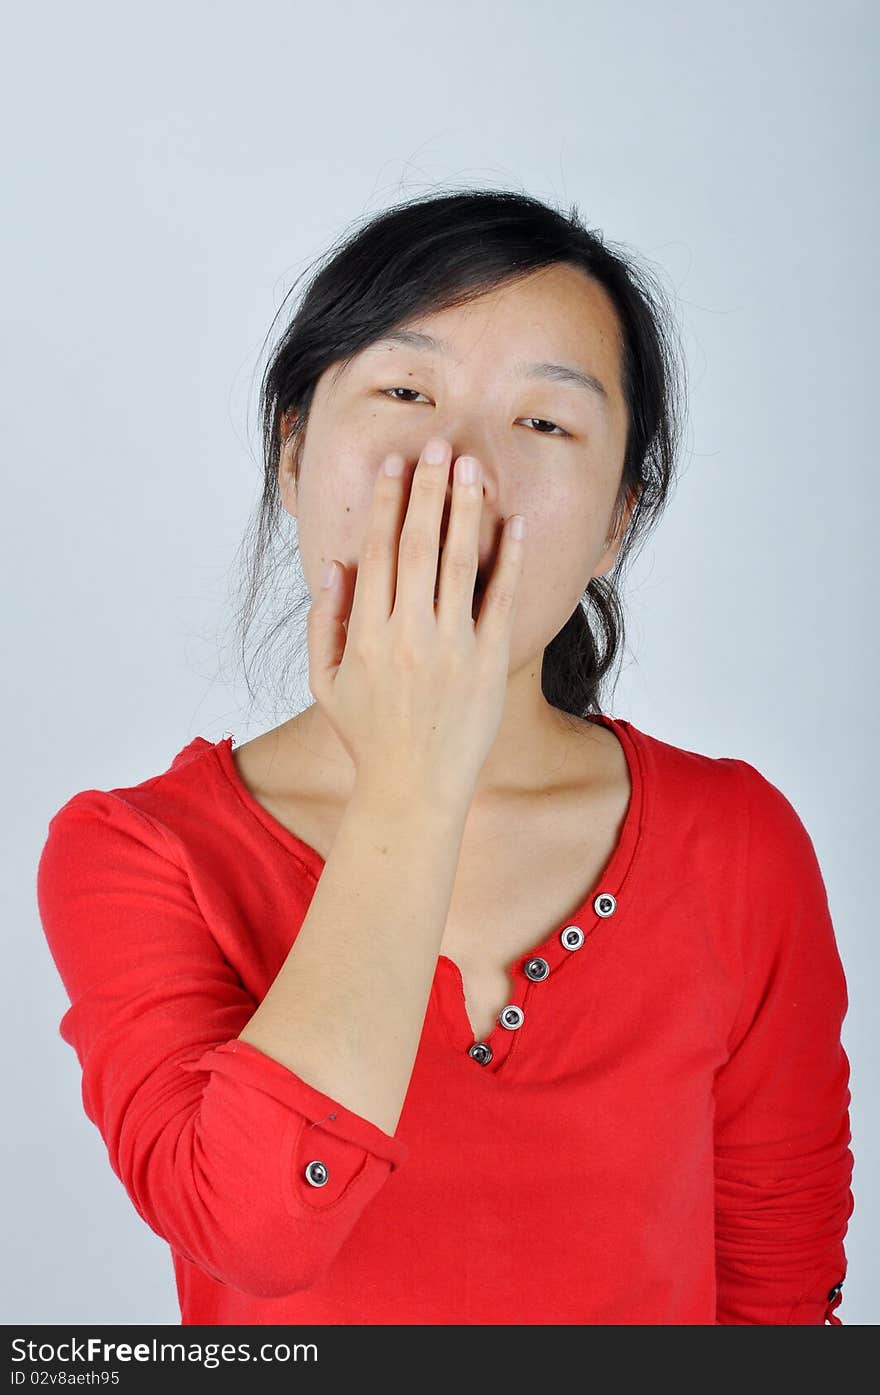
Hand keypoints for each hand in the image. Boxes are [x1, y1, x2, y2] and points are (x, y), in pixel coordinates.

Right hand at [307, 437, 526, 807]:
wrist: (413, 789)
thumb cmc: (368, 736)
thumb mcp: (327, 682)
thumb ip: (327, 621)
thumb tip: (336, 564)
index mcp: (367, 633)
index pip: (377, 551)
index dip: (385, 502)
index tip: (395, 466)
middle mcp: (409, 632)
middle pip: (418, 543)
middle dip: (427, 489)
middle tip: (437, 445)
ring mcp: (452, 646)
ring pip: (459, 561)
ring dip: (464, 509)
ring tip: (469, 466)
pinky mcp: (489, 661)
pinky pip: (500, 599)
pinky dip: (509, 558)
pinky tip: (514, 521)